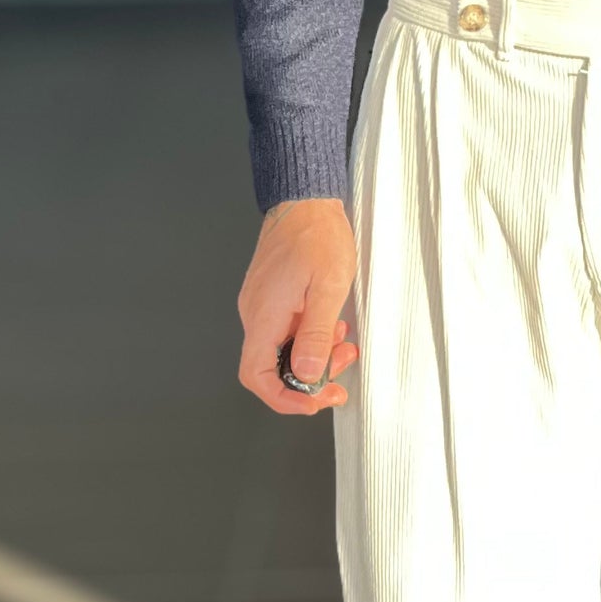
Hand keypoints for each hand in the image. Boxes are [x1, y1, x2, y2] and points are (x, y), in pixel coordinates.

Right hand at [238, 197, 359, 415]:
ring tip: (345, 344)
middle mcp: (255, 313)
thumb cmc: (317, 234)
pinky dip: (310, 337)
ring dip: (314, 356)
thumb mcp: (329, 286)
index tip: (313, 402)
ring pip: (282, 349)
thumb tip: (308, 373)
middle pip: (272, 367)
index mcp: (264, 315)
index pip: (257, 375)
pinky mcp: (271, 297)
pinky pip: (285, 330)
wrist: (305, 198)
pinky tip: (332, 326)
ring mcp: (262, 305)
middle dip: (309, 377)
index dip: (282, 398)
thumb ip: (317, 333)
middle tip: (341, 373)